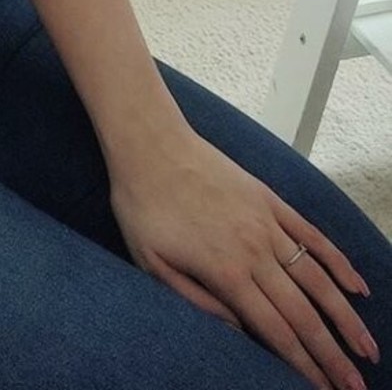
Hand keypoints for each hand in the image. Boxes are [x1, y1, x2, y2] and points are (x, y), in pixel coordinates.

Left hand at [110, 132, 376, 389]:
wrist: (150, 144)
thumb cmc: (142, 206)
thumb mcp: (151, 264)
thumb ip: (196, 302)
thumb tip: (239, 331)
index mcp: (226, 272)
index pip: (277, 332)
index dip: (305, 366)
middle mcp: (255, 250)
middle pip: (304, 313)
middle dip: (333, 354)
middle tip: (356, 386)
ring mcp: (267, 223)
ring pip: (318, 279)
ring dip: (346, 317)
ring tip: (366, 347)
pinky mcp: (270, 199)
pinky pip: (313, 236)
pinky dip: (339, 263)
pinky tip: (357, 286)